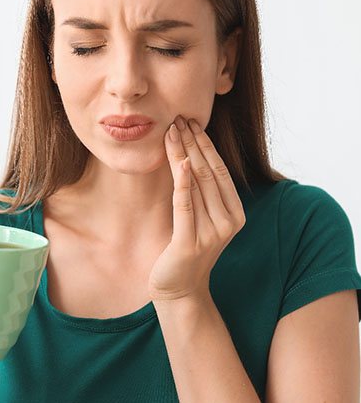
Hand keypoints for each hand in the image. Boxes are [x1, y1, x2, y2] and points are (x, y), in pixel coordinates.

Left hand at [148, 115, 245, 301]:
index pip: (219, 170)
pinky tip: (177, 162)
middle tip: (179, 118)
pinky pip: (185, 206)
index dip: (205, 144)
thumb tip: (190, 155)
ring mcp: (212, 234)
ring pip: (196, 183)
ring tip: (171, 131)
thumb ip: (202, 191)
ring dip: (182, 154)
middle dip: (193, 142)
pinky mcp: (190, 243)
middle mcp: (228, 222)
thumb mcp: (201, 216)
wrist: (180, 288)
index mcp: (235, 213)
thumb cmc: (188, 247)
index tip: (192, 122)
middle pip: (208, 172)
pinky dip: (181, 183)